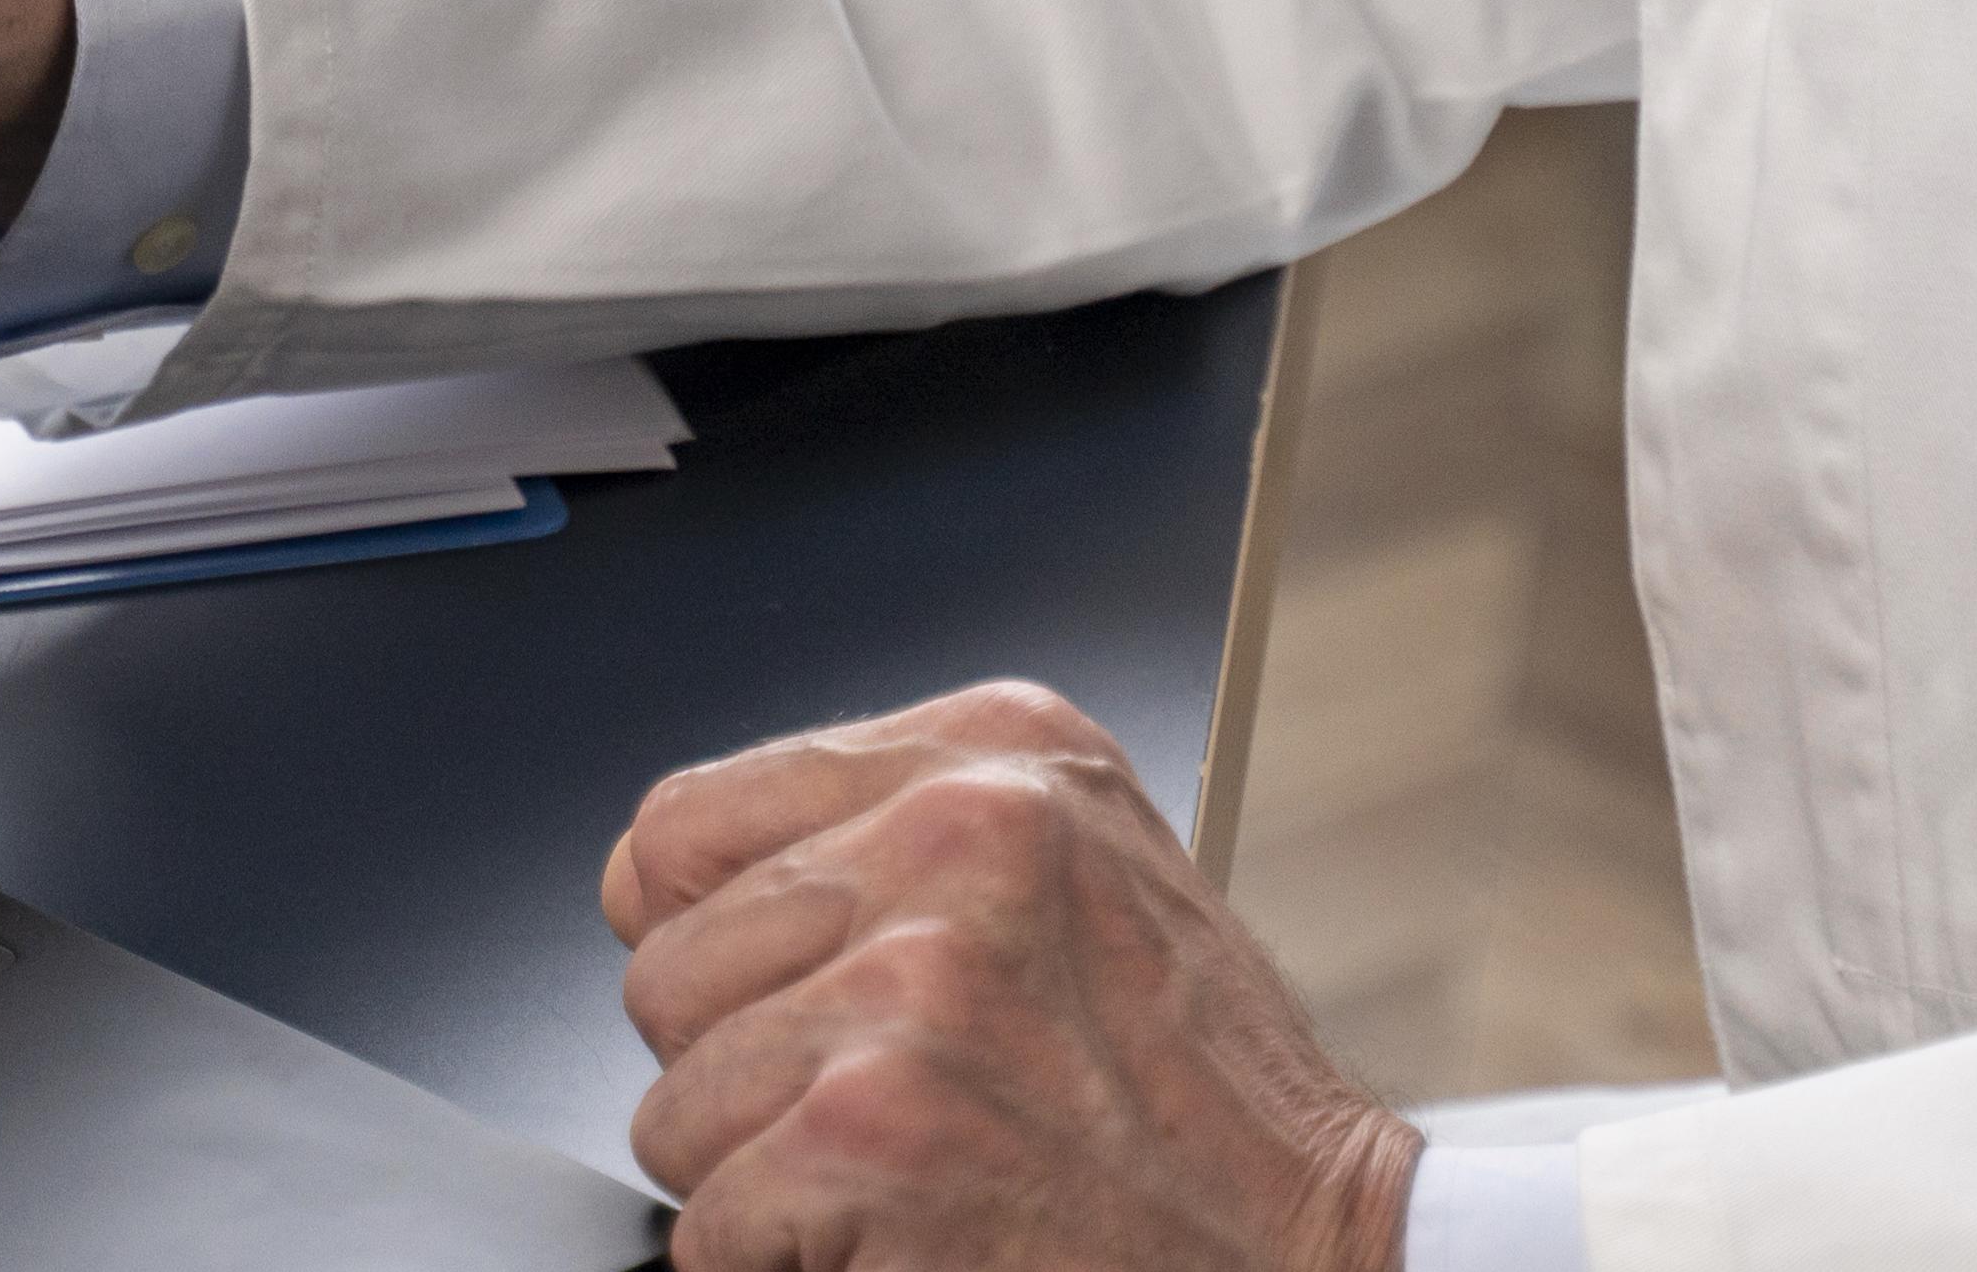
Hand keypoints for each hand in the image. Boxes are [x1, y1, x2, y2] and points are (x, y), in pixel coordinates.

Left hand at [603, 685, 1417, 1271]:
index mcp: (995, 756)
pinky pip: (712, 1228)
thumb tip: (657, 876)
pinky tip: (909, 1242)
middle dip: (744, 1068)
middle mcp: (953, 837)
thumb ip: (892, 835)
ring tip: (914, 1175)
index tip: (782, 993)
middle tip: (887, 1109)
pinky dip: (782, 1269)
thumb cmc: (1206, 1097)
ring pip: (675, 1107)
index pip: (684, 823)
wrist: (1319, 1255)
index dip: (705, 936)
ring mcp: (911, 986)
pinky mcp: (874, 1135)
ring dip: (767, 1178)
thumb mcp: (1080, 872)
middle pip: (664, 970)